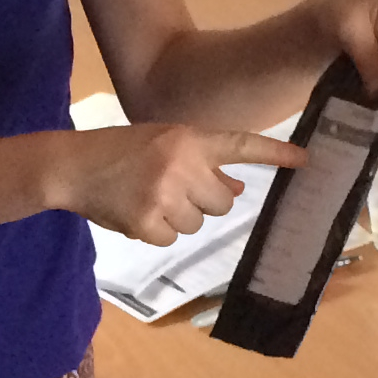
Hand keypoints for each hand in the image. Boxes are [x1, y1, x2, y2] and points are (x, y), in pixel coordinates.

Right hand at [49, 124, 300, 247]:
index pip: (240, 145)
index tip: (306, 161)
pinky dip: (156, 231)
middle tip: (172, 189)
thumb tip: (238, 188)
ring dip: (178, 217)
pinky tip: (135, 212)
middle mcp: (180, 164)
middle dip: (204, 201)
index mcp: (187, 138)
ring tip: (147, 198)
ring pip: (197, 223)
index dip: (275, 154)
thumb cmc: (120, 152)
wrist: (71, 166)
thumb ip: (201, 163)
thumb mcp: (163, 145)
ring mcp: (163, 194)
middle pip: (222, 201)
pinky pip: (171, 239)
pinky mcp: (145, 222)